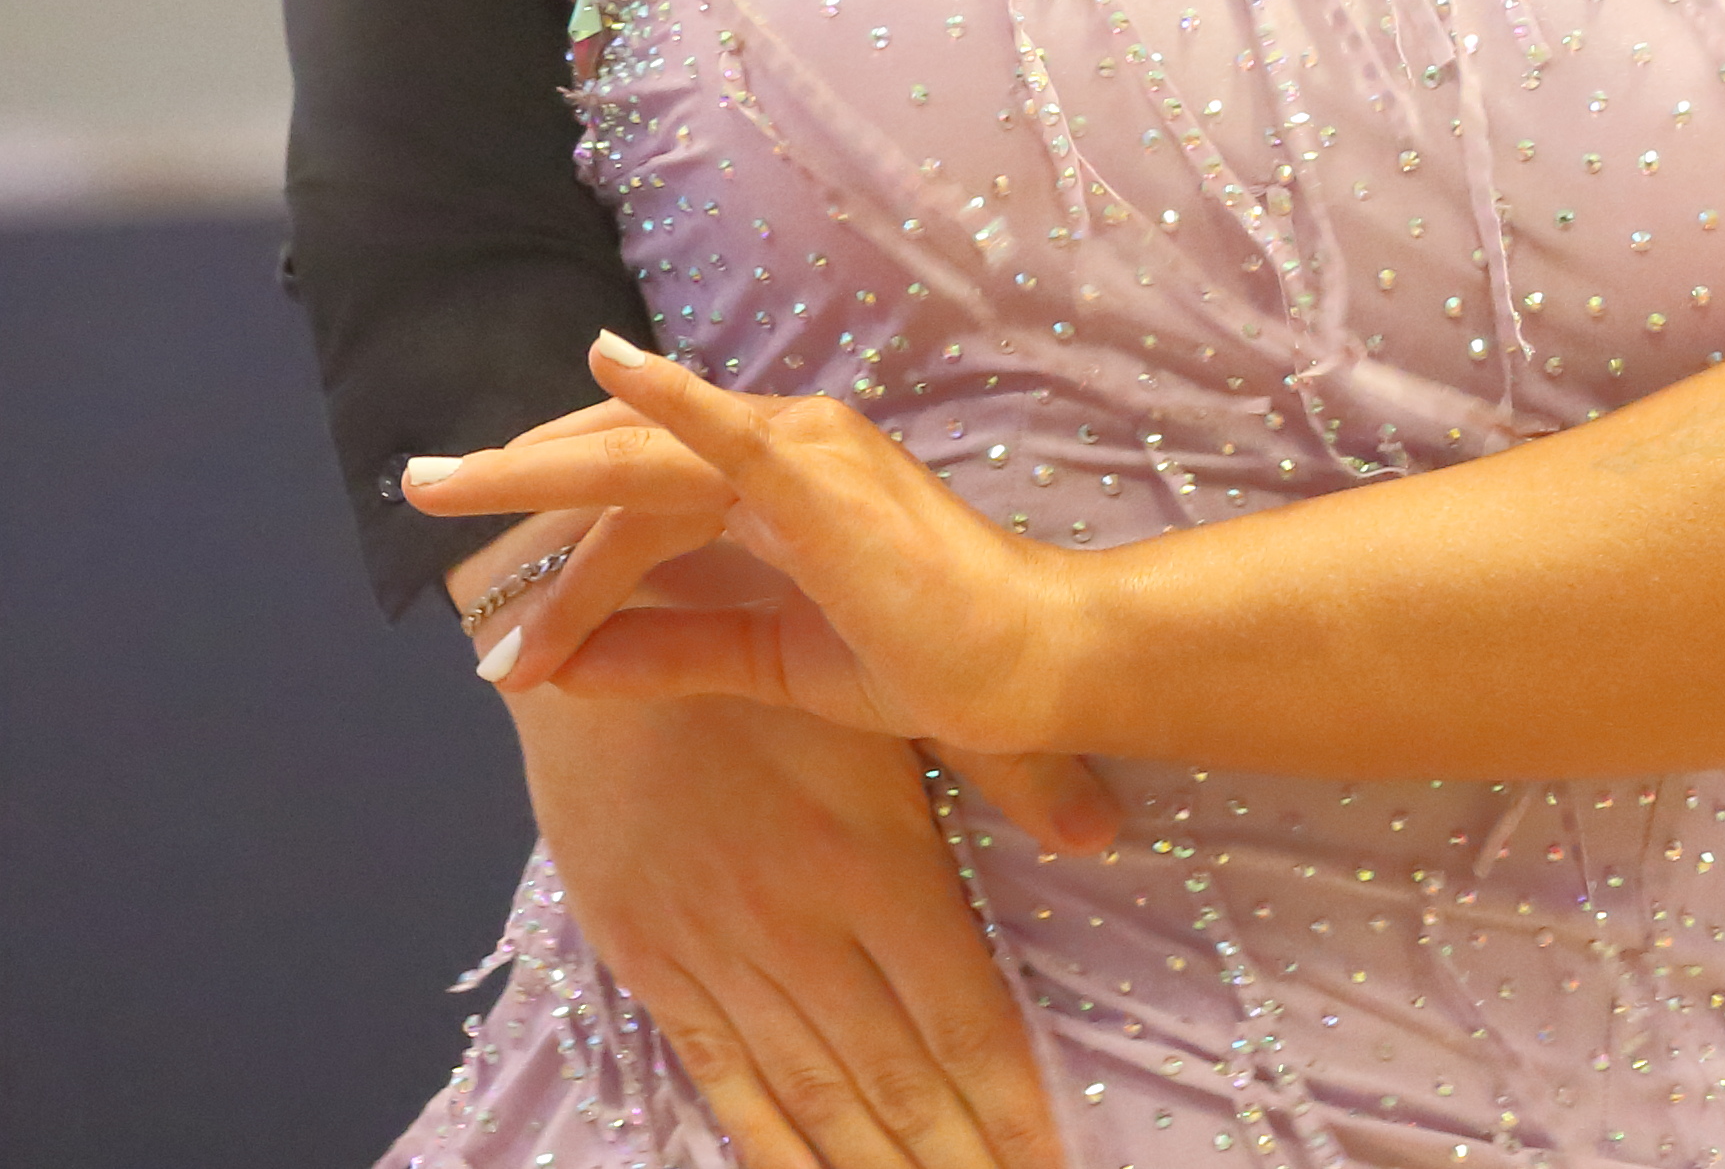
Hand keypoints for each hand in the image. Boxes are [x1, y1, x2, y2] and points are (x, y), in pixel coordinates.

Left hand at [409, 336, 1083, 752]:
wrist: (1020, 665)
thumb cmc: (921, 658)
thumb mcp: (770, 660)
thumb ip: (673, 650)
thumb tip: (559, 663)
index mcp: (777, 485)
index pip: (642, 507)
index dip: (562, 565)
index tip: (496, 642)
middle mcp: (784, 446)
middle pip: (620, 459)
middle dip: (513, 475)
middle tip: (417, 486)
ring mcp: (800, 452)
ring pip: (640, 451)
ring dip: (535, 463)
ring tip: (442, 477)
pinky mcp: (815, 476)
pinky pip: (724, 429)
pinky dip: (663, 394)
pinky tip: (605, 363)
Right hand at [508, 682, 1078, 1168]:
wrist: (604, 624)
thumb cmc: (774, 633)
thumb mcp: (902, 688)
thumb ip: (1012, 764)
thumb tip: (1106, 831)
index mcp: (875, 863)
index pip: (961, 1020)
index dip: (1010, 1105)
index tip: (1053, 1162)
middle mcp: (800, 928)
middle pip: (894, 1081)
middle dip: (955, 1159)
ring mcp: (718, 953)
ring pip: (812, 1096)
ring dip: (872, 1168)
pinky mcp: (650, 959)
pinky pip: (718, 1077)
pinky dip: (768, 1147)